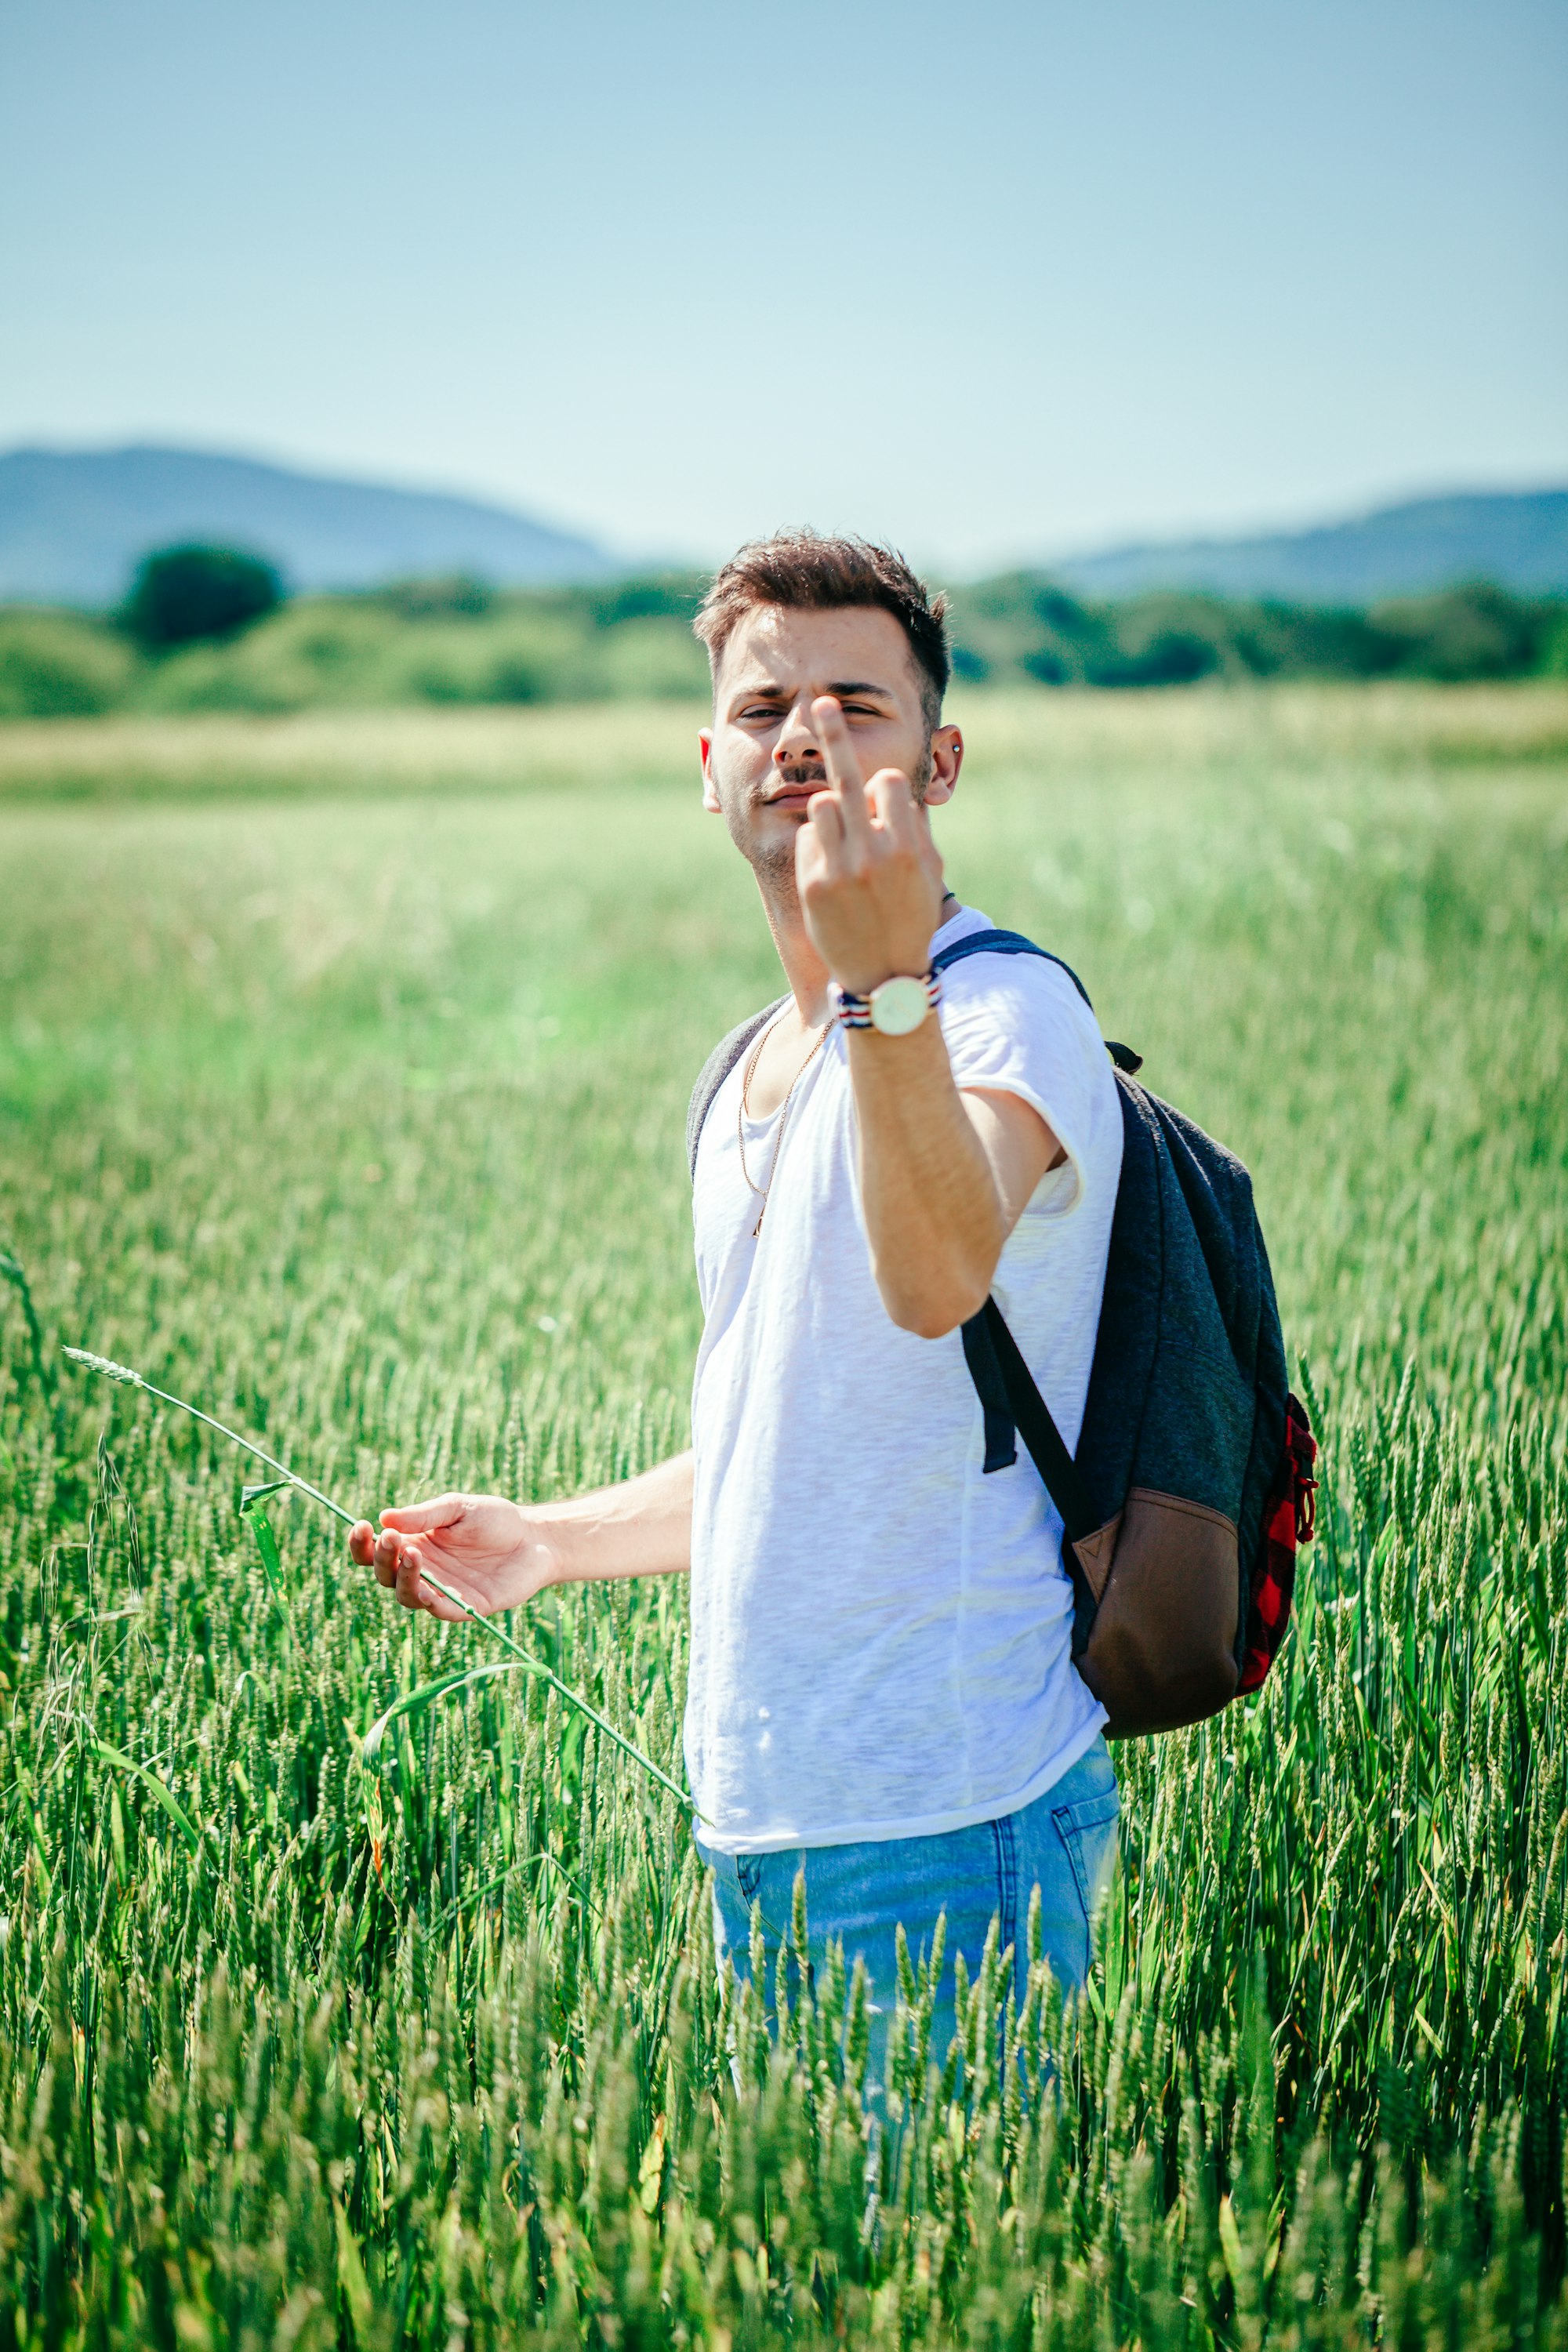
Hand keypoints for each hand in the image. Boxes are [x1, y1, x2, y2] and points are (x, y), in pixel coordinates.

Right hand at [348, 1492, 560, 1621]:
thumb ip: (424, 1515)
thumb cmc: (496, 1520)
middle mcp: (422, 1572)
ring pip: (407, 1596)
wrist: (536, 1538)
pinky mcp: (466, 1607)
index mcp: (414, 1545)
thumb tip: (384, 1518)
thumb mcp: (458, 1507)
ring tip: (412, 1556)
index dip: (362, 1543)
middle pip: (384, 1575)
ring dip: (404, 1579)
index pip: (375, 1551)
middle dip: (382, 1558)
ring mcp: (442, 1591)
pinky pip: (441, 1610)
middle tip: (392, 1539)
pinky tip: (429, 1589)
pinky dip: (431, 1602)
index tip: (361, 1526)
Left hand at [796, 698, 946, 995]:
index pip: (887, 784)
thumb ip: (916, 828)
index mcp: (908, 845)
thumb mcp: (929, 872)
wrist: (884, 977)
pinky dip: (817, 846)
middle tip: (821, 701)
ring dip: (832, 814)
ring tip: (845, 846)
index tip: (883, 806)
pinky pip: (808, 839)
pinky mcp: (813, 884)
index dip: (884, 792)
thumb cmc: (911, 918)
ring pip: (823, 805)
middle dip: (836, 734)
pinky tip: (831, 875)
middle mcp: (873, 851)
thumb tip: (901, 788)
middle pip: (849, 776)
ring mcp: (840, 867)